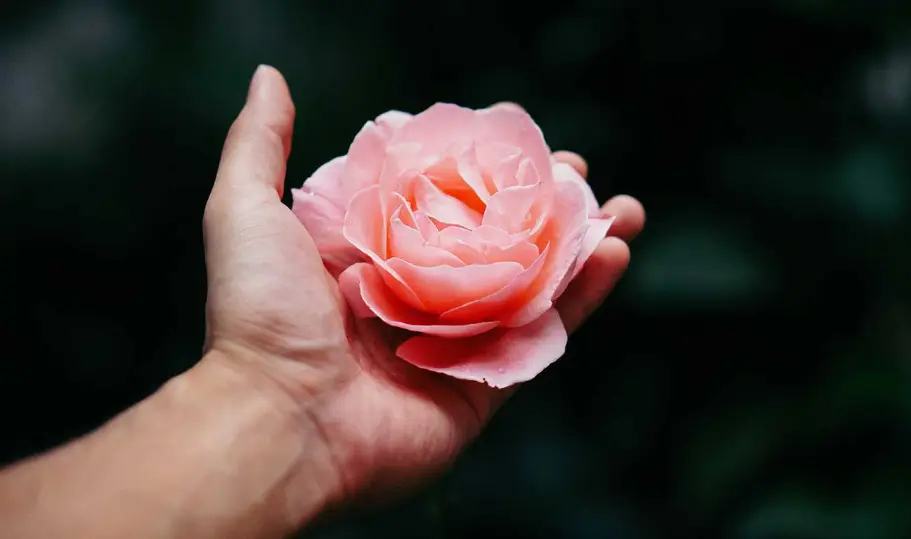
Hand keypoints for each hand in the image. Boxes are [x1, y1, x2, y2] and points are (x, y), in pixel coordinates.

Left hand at [202, 66, 645, 509]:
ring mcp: (453, 342)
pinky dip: (581, 299)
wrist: (280, 423)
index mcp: (372, 257)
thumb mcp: (246, 211)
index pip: (442, 203)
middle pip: (496, 242)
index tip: (522, 144)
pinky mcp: (482, 385)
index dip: (484, 173)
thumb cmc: (261, 316)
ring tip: (623, 210)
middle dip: (545, 208)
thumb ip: (261, 145)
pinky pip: (541, 337)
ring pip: (531, 286)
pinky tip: (613, 255)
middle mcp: (417, 297)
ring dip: (581, 247)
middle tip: (581, 176)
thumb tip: (271, 79)